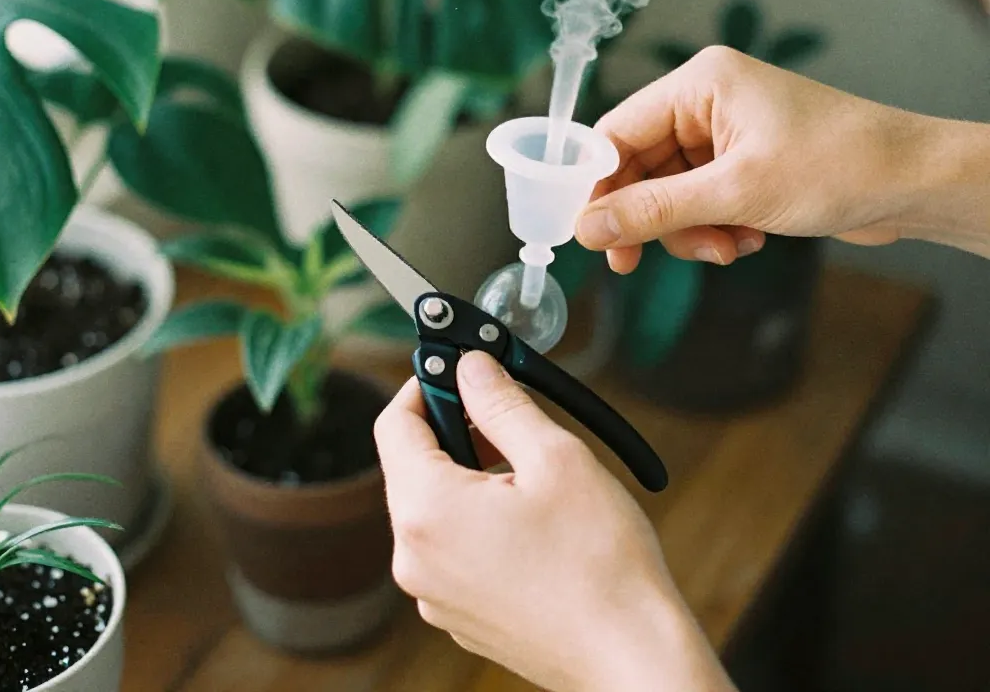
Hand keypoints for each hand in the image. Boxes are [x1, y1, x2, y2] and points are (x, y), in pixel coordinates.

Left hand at [374, 352, 734, 691]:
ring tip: (525, 467)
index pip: (394, 423)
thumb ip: (501, 403)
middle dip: (452, 428)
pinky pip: (447, 545)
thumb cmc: (600, 563)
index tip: (458, 369)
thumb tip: (470, 367)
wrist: (630, 656)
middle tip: (505, 415)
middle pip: (409, 464)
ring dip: (466, 471)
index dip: (424, 384)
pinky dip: (474, 516)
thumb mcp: (555, 457)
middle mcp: (414, 557)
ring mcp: (432, 592)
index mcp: (427, 511)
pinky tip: (526, 515)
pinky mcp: (456, 612)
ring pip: (430, 505)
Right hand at [576, 46, 989, 271]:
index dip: (597, 184)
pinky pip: (700, 201)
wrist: (915, 184)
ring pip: (670, 193)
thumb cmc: (840, 165)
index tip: (589, 231)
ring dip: (688, 230)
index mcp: (701, 84)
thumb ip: (653, 210)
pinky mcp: (744, 164)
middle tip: (634, 261)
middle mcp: (708, 103)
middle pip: (641, 167)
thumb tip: (589, 226)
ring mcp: (727, 134)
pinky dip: (713, 228)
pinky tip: (746, 240)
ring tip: (725, 247)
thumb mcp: (735, 194)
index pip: (617, 131)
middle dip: (650, 218)